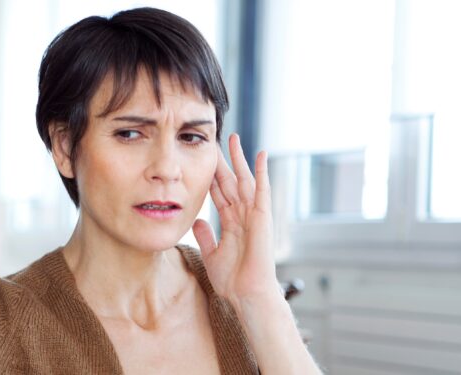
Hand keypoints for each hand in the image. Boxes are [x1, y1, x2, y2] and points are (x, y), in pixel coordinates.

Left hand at [192, 133, 280, 308]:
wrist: (247, 293)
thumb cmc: (233, 279)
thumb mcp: (212, 253)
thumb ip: (206, 235)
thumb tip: (196, 220)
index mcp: (231, 222)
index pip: (218, 193)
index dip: (210, 176)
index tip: (201, 160)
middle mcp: (243, 214)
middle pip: (230, 181)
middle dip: (222, 162)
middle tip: (214, 141)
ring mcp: (253, 214)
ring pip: (244, 180)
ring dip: (239, 159)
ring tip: (233, 139)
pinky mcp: (263, 216)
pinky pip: (262, 190)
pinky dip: (262, 172)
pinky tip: (260, 154)